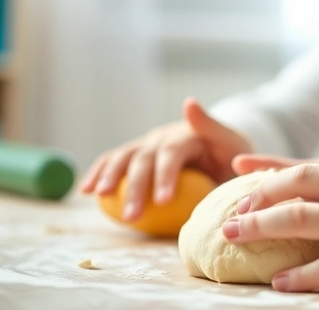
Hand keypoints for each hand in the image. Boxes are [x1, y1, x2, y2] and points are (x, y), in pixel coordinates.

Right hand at [79, 98, 252, 220]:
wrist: (220, 150)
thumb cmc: (229, 152)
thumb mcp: (232, 140)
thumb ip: (212, 126)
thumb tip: (188, 102)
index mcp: (186, 135)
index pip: (172, 153)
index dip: (165, 176)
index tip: (163, 201)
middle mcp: (162, 137)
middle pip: (144, 159)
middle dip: (136, 187)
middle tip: (132, 215)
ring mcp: (147, 145)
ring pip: (123, 158)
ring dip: (110, 177)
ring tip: (100, 197)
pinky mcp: (137, 155)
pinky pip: (114, 161)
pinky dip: (98, 173)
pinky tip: (86, 191)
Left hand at [221, 122, 318, 291]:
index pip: (309, 170)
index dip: (271, 170)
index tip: (240, 173)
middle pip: (296, 197)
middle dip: (257, 205)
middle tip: (229, 219)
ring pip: (304, 229)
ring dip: (265, 234)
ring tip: (236, 242)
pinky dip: (302, 277)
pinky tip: (280, 282)